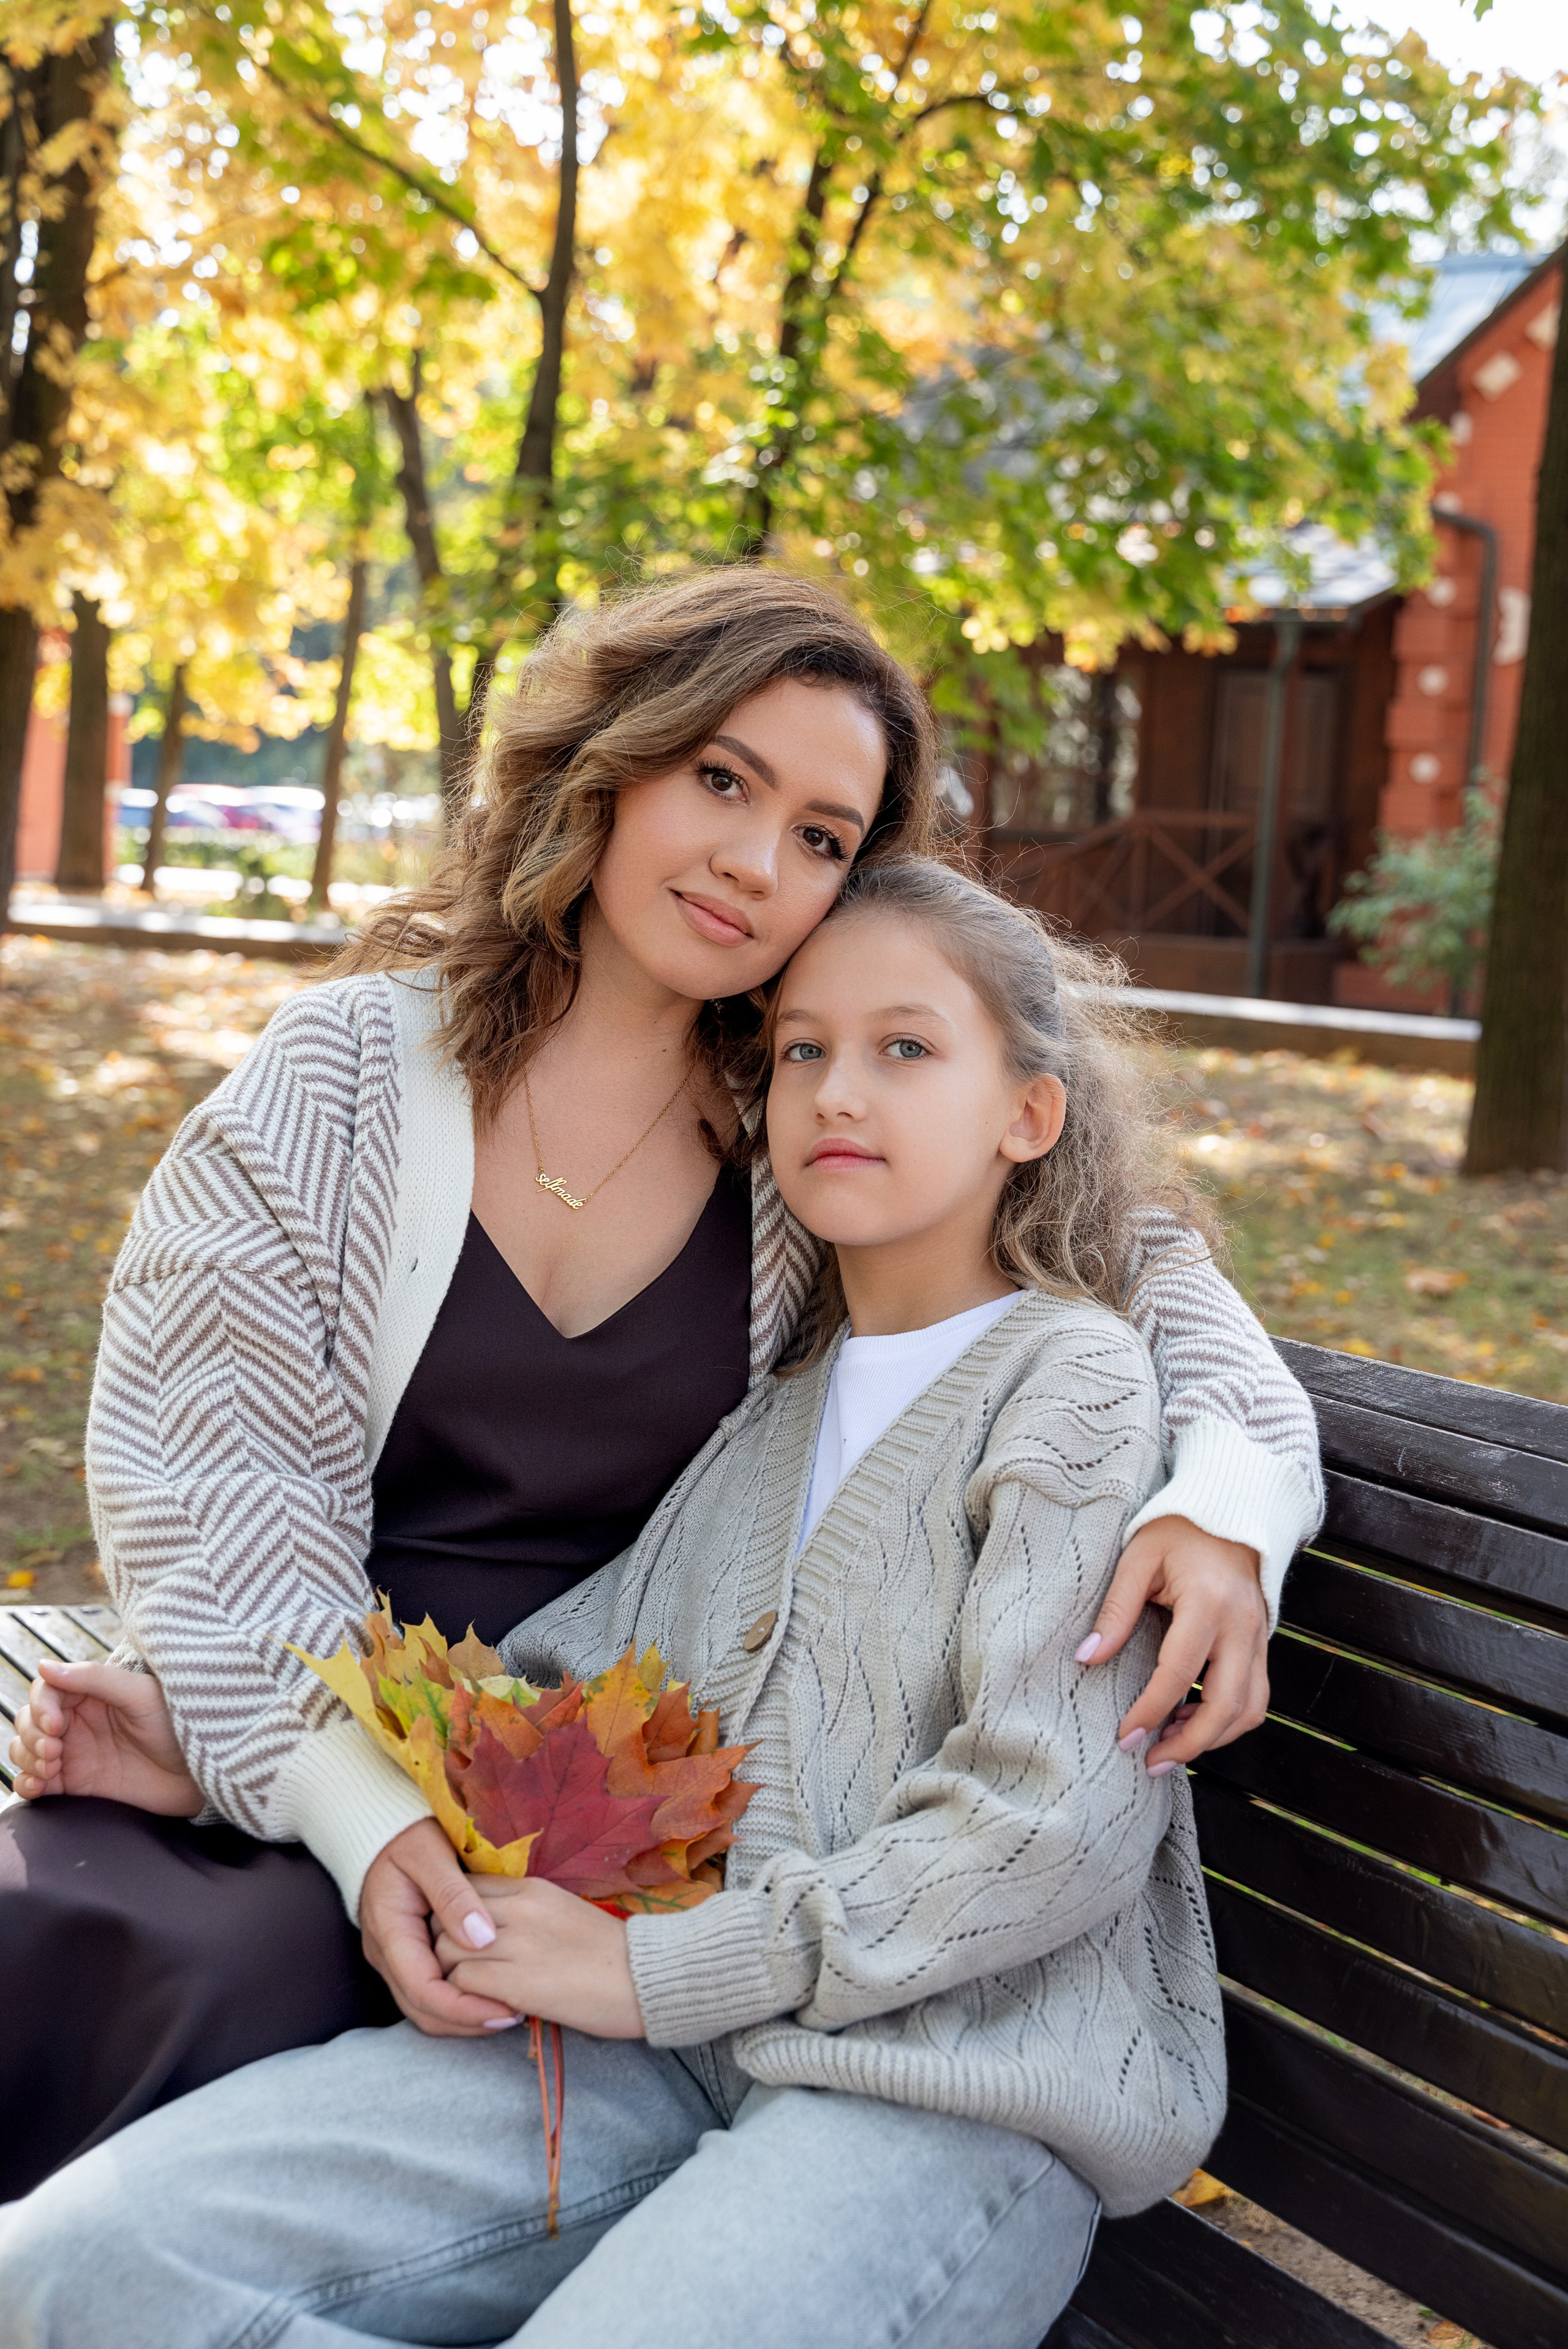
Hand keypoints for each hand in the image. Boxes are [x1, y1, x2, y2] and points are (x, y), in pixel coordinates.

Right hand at [8, 1658, 203, 1813]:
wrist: (201, 1774)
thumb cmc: (180, 1727)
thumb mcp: (141, 1695)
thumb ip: (95, 1678)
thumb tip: (44, 1665)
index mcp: (93, 1694)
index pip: (46, 1691)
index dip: (41, 1707)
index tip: (55, 1725)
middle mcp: (79, 1721)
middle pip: (29, 1721)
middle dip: (32, 1736)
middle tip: (55, 1752)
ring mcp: (76, 1753)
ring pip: (26, 1750)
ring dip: (27, 1758)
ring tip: (52, 1769)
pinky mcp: (76, 1785)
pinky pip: (36, 1782)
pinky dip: (26, 1783)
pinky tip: (37, 1786)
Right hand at [359, 1818, 519, 2036]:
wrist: (383, 1825)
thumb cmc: (407, 1834)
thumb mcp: (430, 1854)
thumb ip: (454, 1896)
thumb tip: (482, 1940)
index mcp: (389, 1932)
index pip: (422, 1990)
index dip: (463, 2008)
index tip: (503, 2011)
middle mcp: (388, 1954)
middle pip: (423, 2010)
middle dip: (467, 2021)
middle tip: (515, 2015)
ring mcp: (397, 1957)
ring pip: (426, 2008)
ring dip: (465, 2016)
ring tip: (509, 2009)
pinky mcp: (410, 1953)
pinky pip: (432, 1991)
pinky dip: (460, 2000)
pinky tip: (492, 1990)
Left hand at [436, 1878, 644, 2039]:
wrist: (650, 1978)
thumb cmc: (612, 1952)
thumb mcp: (563, 1911)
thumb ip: (524, 1912)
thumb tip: (488, 1927)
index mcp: (532, 1887)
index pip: (463, 1887)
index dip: (453, 1916)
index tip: (463, 1940)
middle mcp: (519, 1908)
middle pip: (445, 1917)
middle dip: (444, 1946)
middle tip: (463, 1971)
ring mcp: (517, 1943)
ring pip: (445, 1950)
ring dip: (452, 1976)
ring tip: (479, 1993)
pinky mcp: (518, 1982)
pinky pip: (462, 1983)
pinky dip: (468, 2001)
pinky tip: (497, 2009)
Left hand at [1078, 1516, 1268, 1773]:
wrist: (1230, 1510)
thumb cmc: (1177, 1529)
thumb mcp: (1137, 1558)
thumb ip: (1115, 1610)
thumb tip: (1088, 1659)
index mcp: (1208, 1603)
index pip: (1179, 1673)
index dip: (1150, 1711)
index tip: (1123, 1736)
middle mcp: (1242, 1627)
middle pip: (1227, 1706)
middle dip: (1189, 1745)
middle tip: (1149, 1762)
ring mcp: (1259, 1637)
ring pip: (1250, 1709)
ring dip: (1213, 1738)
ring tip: (1169, 1746)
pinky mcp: (1263, 1643)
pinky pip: (1256, 1696)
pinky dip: (1229, 1720)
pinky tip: (1192, 1721)